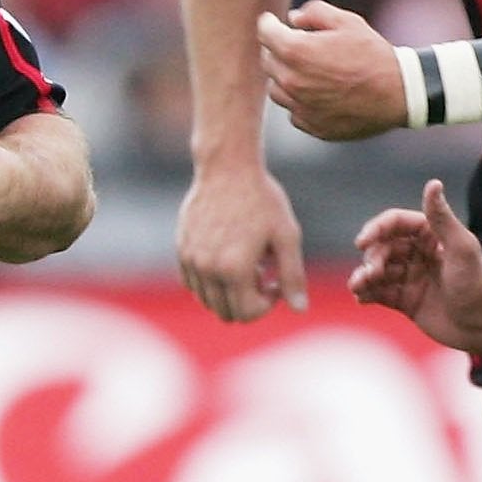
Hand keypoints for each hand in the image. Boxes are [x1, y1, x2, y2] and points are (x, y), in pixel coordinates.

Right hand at [177, 161, 306, 319]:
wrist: (227, 168)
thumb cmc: (262, 200)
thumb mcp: (287, 236)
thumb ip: (293, 276)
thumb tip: (299, 310)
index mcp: (234, 269)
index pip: (248, 313)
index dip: (268, 304)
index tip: (276, 281)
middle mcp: (208, 270)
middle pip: (226, 313)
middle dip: (248, 301)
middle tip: (263, 272)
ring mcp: (191, 261)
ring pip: (207, 301)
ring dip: (229, 292)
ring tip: (246, 263)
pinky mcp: (182, 250)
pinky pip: (193, 283)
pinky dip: (211, 281)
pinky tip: (227, 256)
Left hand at [259, 0, 406, 140]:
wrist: (397, 94)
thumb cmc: (373, 55)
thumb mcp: (347, 22)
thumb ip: (315, 13)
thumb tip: (293, 18)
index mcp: (296, 51)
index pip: (265, 33)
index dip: (268, 24)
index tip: (271, 22)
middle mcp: (291, 81)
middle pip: (267, 61)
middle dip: (276, 49)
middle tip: (293, 44)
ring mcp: (299, 106)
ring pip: (276, 89)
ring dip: (285, 76)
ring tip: (306, 70)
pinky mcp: (310, 125)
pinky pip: (293, 111)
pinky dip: (299, 101)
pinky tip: (317, 93)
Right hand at [349, 179, 481, 355]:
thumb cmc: (477, 283)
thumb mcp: (461, 248)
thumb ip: (442, 218)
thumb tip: (433, 183)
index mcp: (431, 236)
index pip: (395, 223)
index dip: (376, 229)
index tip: (363, 242)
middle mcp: (418, 254)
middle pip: (383, 248)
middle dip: (371, 258)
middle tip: (370, 273)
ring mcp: (411, 277)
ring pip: (378, 271)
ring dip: (364, 276)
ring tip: (358, 286)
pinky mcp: (406, 300)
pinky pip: (379, 293)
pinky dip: (367, 293)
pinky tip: (361, 298)